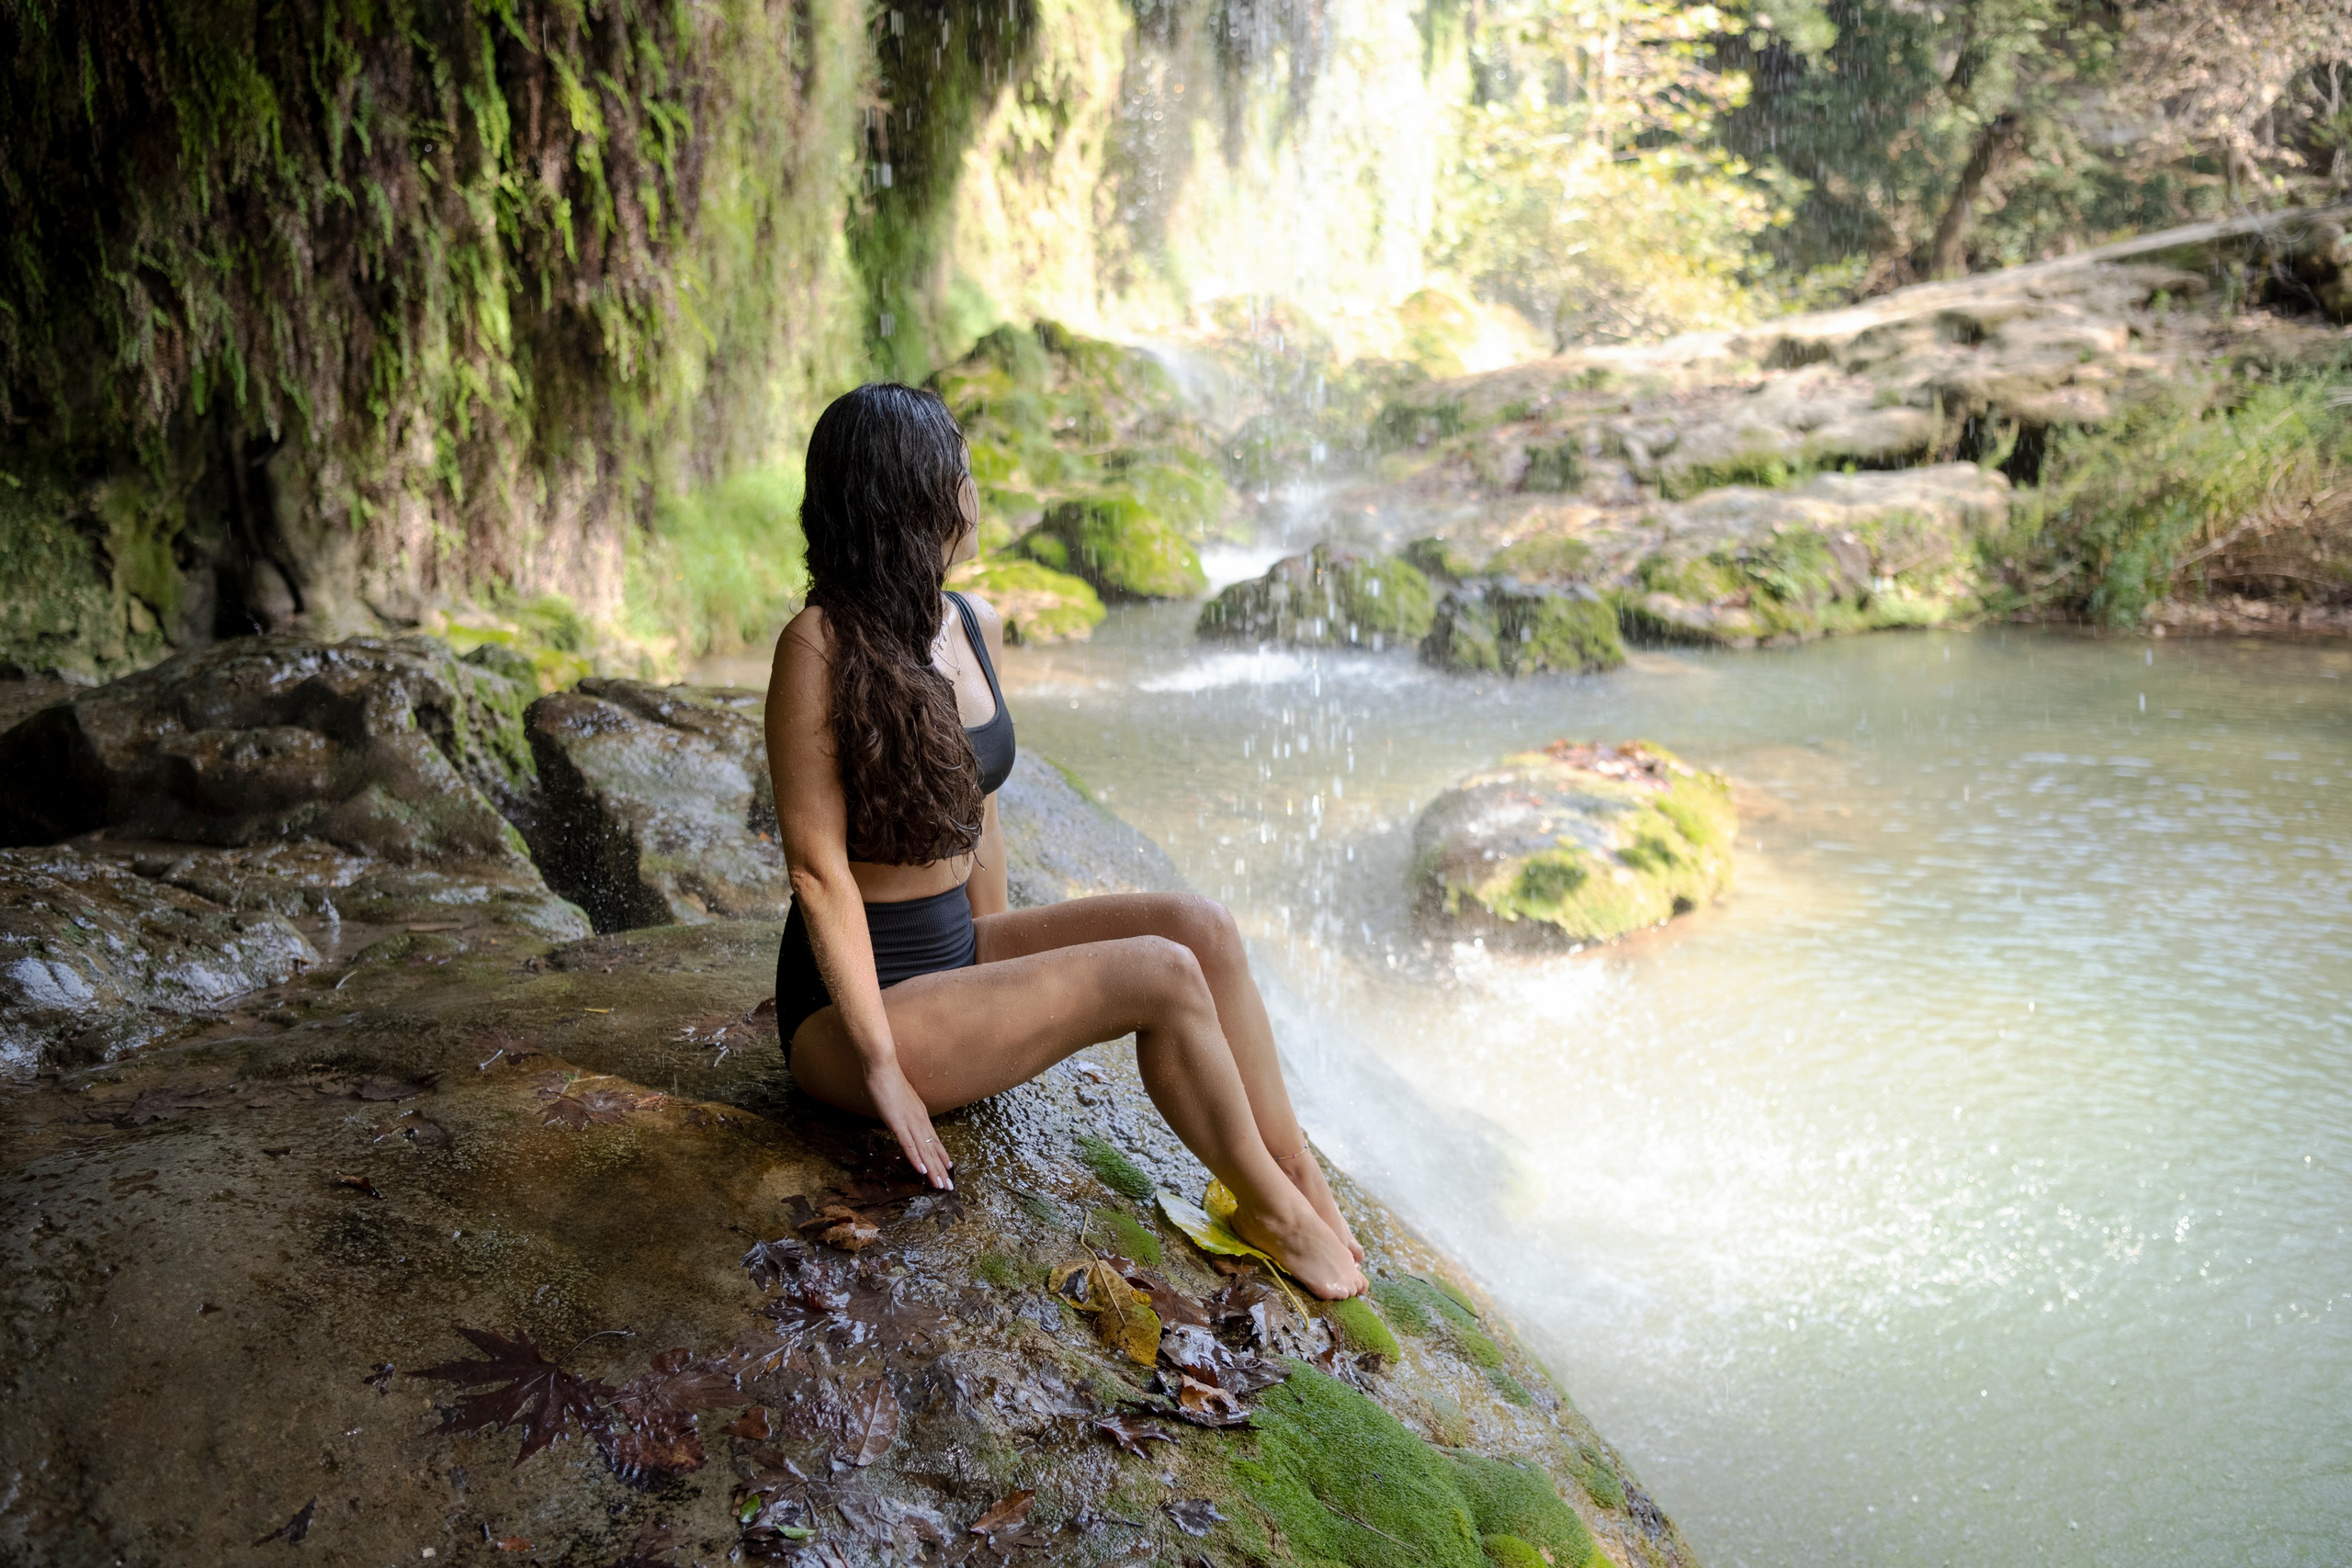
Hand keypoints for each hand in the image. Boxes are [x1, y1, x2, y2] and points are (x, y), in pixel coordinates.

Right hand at [866, 1057, 952, 1189]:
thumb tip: (901, 1118)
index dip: (941, 1155)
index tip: (948, 1168)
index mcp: (920, 1114)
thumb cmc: (887, 1080)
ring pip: (924, 1151)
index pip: (934, 1140)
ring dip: (933, 1170)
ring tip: (940, 1185)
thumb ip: (902, 1111)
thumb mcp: (899, 1100)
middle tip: (948, 1186)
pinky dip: (916, 1159)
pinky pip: (909, 1144)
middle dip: (940, 1169)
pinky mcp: (898, 1123)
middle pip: (933, 1149)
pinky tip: (922, 1171)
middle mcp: (919, 1120)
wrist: (882, 1067)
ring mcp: (910, 1122)